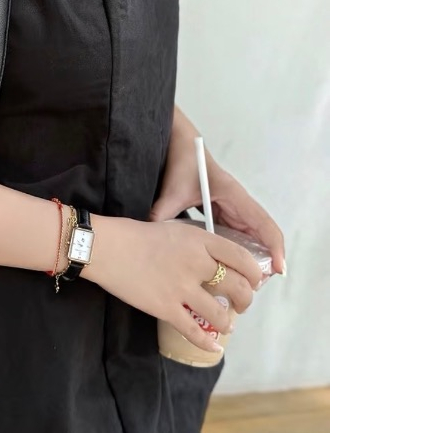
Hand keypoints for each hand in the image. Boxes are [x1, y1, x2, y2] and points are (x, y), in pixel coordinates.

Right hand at [83, 216, 263, 353]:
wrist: (105, 247)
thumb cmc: (133, 235)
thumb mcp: (173, 229)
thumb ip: (195, 244)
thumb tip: (211, 261)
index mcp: (200, 241)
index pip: (242, 258)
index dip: (255, 273)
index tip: (255, 281)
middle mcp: (197, 264)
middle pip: (238, 287)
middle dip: (246, 300)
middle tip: (241, 304)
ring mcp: (182, 287)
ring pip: (220, 313)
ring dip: (228, 322)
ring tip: (226, 324)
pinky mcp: (165, 308)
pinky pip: (194, 331)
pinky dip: (207, 342)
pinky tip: (215, 347)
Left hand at [149, 130, 286, 277]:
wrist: (179, 145)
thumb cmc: (181, 162)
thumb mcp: (172, 191)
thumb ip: (163, 214)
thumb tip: (153, 239)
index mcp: (234, 196)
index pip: (263, 224)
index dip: (274, 247)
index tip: (278, 270)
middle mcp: (238, 204)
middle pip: (260, 235)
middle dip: (263, 260)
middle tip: (255, 287)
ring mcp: (231, 208)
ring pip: (248, 236)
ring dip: (251, 257)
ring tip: (244, 284)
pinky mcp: (221, 211)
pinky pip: (234, 234)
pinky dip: (235, 250)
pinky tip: (226, 269)